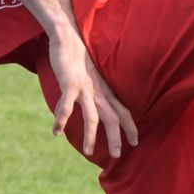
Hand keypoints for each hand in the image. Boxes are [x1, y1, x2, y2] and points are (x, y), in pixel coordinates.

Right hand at [45, 31, 137, 158]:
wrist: (69, 37)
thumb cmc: (78, 59)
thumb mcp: (85, 80)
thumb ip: (80, 98)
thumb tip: (67, 115)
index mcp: (105, 91)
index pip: (123, 111)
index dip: (130, 127)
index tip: (136, 142)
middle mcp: (98, 92)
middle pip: (112, 119)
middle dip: (116, 138)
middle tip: (116, 156)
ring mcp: (85, 89)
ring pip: (92, 117)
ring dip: (91, 136)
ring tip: (88, 152)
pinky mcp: (70, 84)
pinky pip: (68, 106)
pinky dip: (62, 120)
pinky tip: (57, 132)